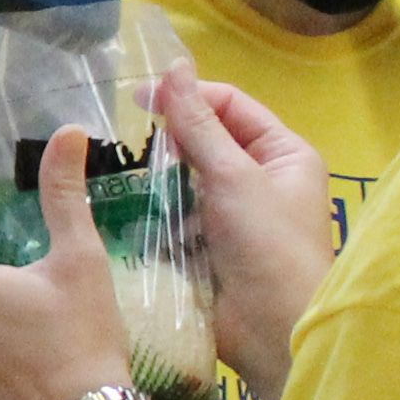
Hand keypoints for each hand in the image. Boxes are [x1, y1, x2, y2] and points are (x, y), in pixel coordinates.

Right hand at [152, 72, 332, 399]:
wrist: (276, 331)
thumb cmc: (267, 245)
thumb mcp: (234, 176)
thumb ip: (198, 124)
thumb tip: (174, 68)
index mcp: (283, 154)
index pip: (231, 106)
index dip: (188, 96)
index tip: (137, 99)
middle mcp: (262, 180)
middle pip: (207, 142)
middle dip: (168, 140)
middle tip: (122, 140)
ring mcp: (234, 217)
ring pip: (186, 181)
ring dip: (156, 179)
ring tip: (115, 174)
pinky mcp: (210, 249)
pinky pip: (176, 218)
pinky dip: (154, 213)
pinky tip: (122, 210)